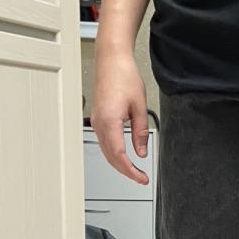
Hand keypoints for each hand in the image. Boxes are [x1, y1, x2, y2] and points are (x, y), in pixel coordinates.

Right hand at [91, 49, 149, 185]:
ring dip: (119, 163)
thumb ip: (141, 132)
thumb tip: (142, 151)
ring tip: (134, 170)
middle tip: (140, 177)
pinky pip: (104, 141)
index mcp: (110, 121)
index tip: (141, 178)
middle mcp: (99, 123)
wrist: (112, 60)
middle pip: (110, 157)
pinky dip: (114, 152)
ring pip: (106, 151)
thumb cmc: (124, 76)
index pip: (119, 155)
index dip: (131, 170)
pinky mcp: (97, 118)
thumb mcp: (140, 106)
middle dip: (126, 171)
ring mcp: (96, 121)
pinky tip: (123, 155)